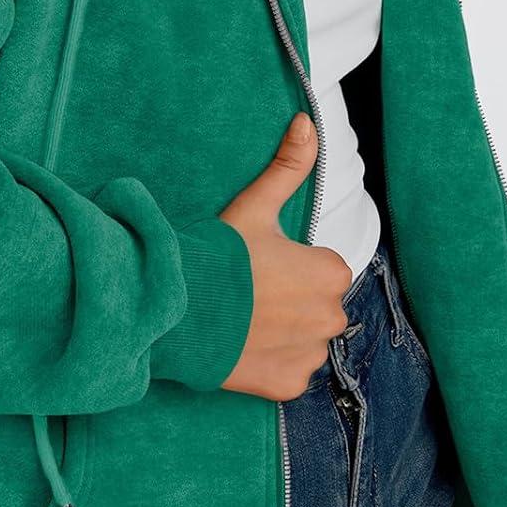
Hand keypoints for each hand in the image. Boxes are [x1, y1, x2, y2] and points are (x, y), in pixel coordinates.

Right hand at [219, 112, 351, 399]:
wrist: (175, 308)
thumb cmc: (216, 256)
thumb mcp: (254, 206)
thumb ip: (289, 166)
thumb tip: (307, 122)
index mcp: (331, 274)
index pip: (321, 269)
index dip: (289, 266)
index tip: (258, 266)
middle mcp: (330, 318)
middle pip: (316, 307)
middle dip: (290, 301)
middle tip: (248, 292)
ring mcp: (308, 355)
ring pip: (304, 340)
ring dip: (282, 333)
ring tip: (242, 318)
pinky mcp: (286, 385)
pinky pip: (287, 372)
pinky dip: (270, 363)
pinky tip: (243, 345)